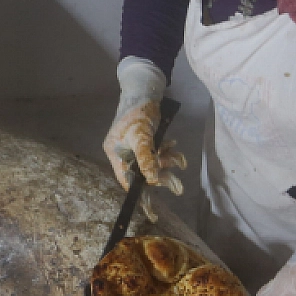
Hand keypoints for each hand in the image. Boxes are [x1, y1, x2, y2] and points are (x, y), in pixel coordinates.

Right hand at [105, 58, 185, 191]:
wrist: (145, 91)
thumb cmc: (139, 113)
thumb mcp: (141, 136)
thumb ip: (145, 158)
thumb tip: (150, 180)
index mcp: (116, 153)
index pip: (125, 178)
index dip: (139, 189)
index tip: (153, 205)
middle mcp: (123, 152)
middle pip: (141, 172)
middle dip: (160, 174)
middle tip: (177, 184)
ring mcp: (134, 147)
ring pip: (151, 162)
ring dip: (166, 162)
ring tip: (179, 159)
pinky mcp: (145, 141)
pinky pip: (156, 153)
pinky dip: (166, 152)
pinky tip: (174, 147)